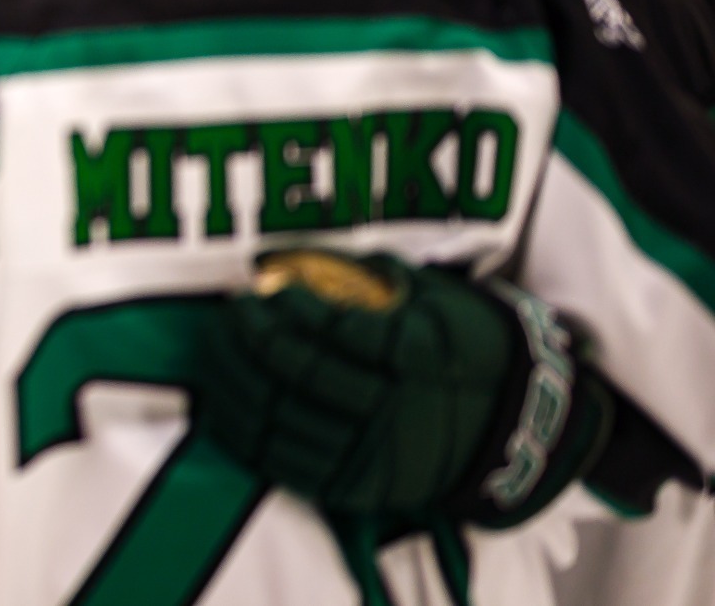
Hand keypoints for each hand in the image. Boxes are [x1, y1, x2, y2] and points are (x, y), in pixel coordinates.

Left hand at [197, 250, 611, 526]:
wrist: (516, 432)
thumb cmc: (469, 352)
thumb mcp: (441, 304)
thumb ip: (378, 276)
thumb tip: (309, 248)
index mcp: (419, 361)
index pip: (337, 332)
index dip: (291, 307)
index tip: (266, 284)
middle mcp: (395, 413)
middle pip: (301, 372)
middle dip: (254, 335)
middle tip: (235, 307)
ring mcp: (373, 456)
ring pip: (283, 417)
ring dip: (238, 378)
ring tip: (221, 345)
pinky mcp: (355, 489)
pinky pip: (283, 462)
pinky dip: (244, 429)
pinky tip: (225, 397)